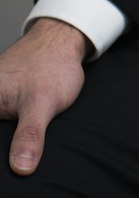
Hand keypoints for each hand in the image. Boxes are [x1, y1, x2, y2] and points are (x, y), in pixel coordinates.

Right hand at [0, 18, 89, 174]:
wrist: (64, 39)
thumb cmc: (52, 64)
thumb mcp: (42, 104)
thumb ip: (29, 135)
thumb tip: (21, 168)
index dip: (2, 153)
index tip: (13, 159)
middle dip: (5, 150)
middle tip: (23, 155)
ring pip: (1, 132)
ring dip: (8, 144)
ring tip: (23, 152)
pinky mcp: (2, 99)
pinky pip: (4, 123)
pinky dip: (11, 134)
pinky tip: (24, 142)